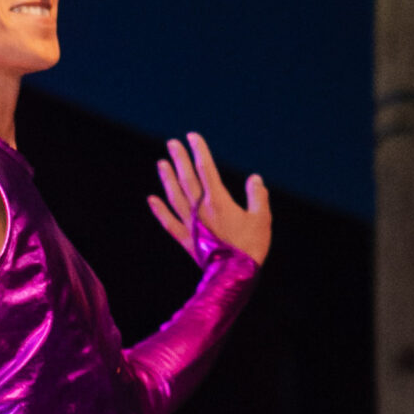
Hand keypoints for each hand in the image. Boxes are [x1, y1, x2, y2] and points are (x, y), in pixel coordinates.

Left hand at [148, 131, 269, 267]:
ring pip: (175, 196)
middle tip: (171, 143)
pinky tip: (152, 200)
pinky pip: (169, 223)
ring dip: (167, 179)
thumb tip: (254, 179)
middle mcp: (200, 209)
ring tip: (161, 164)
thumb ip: (257, 196)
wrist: (234, 276)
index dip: (199, 151)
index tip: (192, 137)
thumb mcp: (261, 218)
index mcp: (217, 200)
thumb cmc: (250, 247)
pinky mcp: (187, 240)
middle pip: (186, 178)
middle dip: (179, 159)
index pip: (205, 168)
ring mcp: (191, 225)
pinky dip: (160, 211)